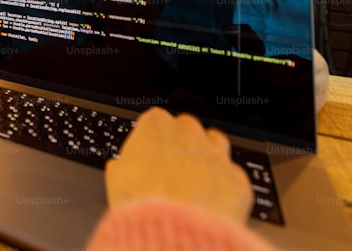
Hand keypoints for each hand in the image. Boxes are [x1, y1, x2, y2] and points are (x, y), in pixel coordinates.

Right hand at [104, 107, 252, 224]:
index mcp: (156, 125)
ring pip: (215, 144)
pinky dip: (223, 188)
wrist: (171, 232)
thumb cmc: (141, 203)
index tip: (150, 154)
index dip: (153, 140)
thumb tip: (122, 168)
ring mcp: (216, 153)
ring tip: (194, 182)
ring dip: (206, 157)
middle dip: (181, 145)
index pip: (156, 120)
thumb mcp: (116, 178)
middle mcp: (189, 133)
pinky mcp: (235, 178)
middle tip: (171, 171)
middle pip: (187, 129)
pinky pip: (231, 177)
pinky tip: (210, 202)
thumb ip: (123, 164)